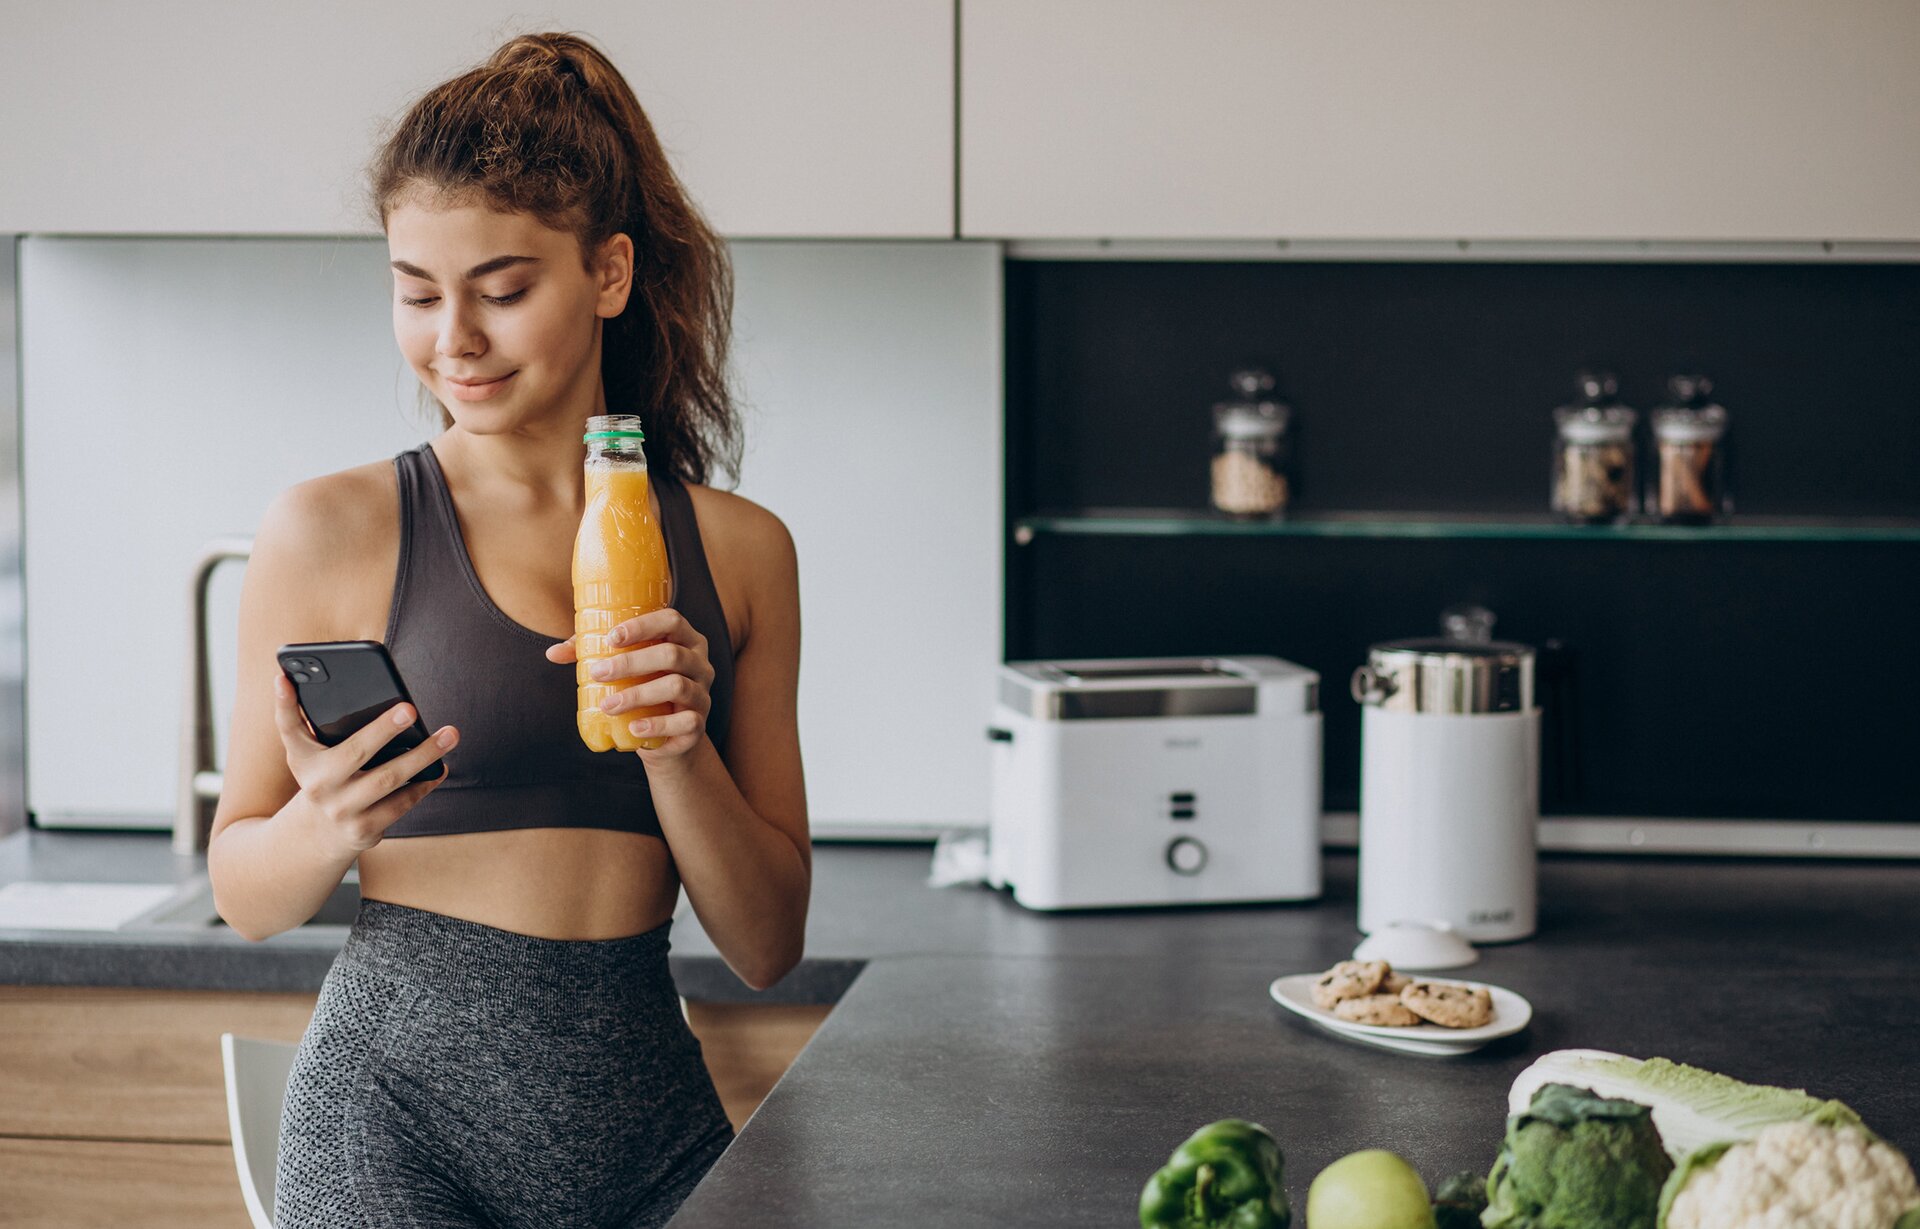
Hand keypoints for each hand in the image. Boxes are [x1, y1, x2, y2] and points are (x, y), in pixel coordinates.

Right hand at [271, 673, 456, 855]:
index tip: (285, 676)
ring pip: (388, 779)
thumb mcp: (306, 751)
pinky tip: (440, 766)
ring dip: (423, 755)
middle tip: (411, 709)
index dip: (284, 703)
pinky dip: (424, 784)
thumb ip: (302, 718)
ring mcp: (342, 810)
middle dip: (384, 729)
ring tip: (449, 735)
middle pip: (355, 752)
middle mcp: (319, 786)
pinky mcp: (365, 829)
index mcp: (303, 760)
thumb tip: (290, 677)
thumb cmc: (323, 776)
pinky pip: (401, 803)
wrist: (319, 833)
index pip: (290, 728)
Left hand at [546, 608, 711, 761]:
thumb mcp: (623, 668)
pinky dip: (657, 725)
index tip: (611, 638)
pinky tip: (634, 726)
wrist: (668, 737)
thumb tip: (553, 653)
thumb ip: (592, 654)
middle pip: (672, 654)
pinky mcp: (698, 723)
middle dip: (631, 663)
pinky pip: (685, 721)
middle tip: (598, 673)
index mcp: (684, 640)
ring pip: (677, 686)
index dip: (642, 626)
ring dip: (637, 695)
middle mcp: (700, 663)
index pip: (671, 620)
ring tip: (608, 706)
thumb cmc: (643, 689)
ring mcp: (702, 693)